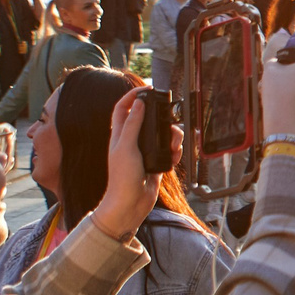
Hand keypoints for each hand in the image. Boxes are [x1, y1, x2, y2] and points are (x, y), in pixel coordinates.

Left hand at [95, 89, 160, 238]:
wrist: (129, 205)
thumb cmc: (122, 178)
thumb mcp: (126, 147)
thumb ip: (132, 124)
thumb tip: (138, 103)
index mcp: (119, 135)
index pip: (123, 108)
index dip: (132, 96)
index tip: (146, 89)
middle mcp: (131, 141)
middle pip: (148, 118)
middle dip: (160, 117)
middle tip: (169, 117)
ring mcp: (144, 151)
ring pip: (161, 134)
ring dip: (172, 136)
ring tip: (174, 145)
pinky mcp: (155, 161)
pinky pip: (168, 149)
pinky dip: (174, 151)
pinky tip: (173, 157)